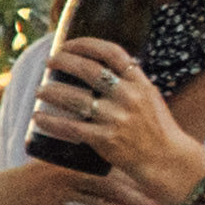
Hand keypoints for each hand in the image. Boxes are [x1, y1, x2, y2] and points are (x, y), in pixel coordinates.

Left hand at [33, 37, 204, 204]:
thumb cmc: (156, 128)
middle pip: (88, 70)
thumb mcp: (149, 97)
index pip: (111, 52)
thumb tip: (99, 66)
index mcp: (139, 82)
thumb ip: (129, 82)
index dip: (86, 44)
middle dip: (63, 62)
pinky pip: (71, 127)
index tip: (68, 44)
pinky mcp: (105, 139)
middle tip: (49, 63)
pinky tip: (38, 118)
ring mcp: (116, 118)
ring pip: (75, 98)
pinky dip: (51, 122)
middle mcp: (128, 96)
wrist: (167, 160)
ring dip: (51, 92)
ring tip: (40, 91)